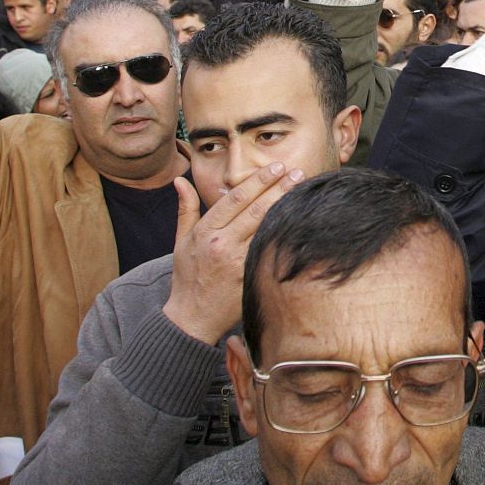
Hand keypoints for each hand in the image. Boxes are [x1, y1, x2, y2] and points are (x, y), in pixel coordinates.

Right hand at [162, 165, 303, 343]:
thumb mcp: (181, 241)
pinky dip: (285, 234)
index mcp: (206, 231)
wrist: (192, 317)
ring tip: (303, 191)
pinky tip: (300, 223)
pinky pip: (270, 250)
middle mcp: (222, 244)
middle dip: (279, 188)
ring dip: (287, 207)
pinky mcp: (251, 276)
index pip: (236, 198)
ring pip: (266, 228)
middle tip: (298, 172)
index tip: (276, 167)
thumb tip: (180, 180)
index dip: (258, 181)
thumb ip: (186, 209)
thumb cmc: (188, 276)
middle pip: (256, 209)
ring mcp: (238, 261)